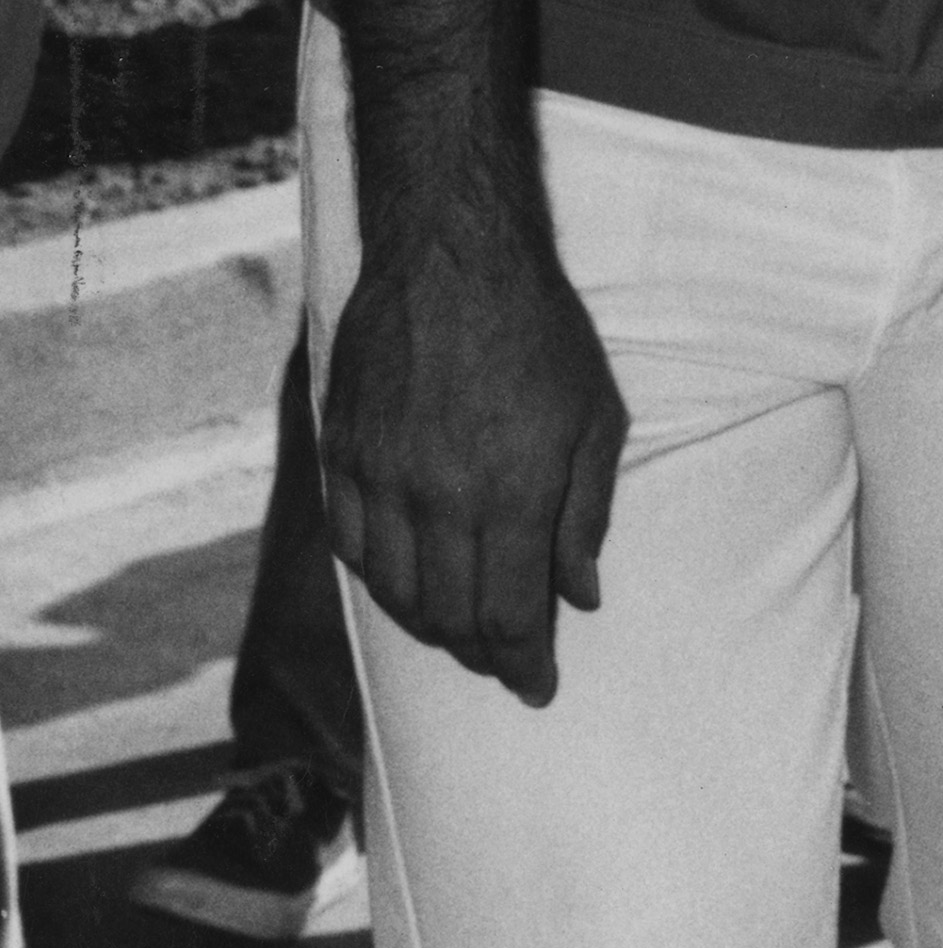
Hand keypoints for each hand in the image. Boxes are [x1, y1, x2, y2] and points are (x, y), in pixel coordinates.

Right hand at [320, 174, 626, 708]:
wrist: (454, 260)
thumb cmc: (542, 335)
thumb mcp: (597, 420)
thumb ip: (585, 515)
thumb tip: (580, 595)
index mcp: (512, 493)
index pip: (509, 614)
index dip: (524, 662)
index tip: (539, 687)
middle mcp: (439, 497)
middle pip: (450, 616)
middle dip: (482, 654)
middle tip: (506, 664)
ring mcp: (380, 479)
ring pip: (395, 593)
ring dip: (430, 627)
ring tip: (462, 635)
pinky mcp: (341, 456)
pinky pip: (351, 548)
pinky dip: (379, 582)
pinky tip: (405, 586)